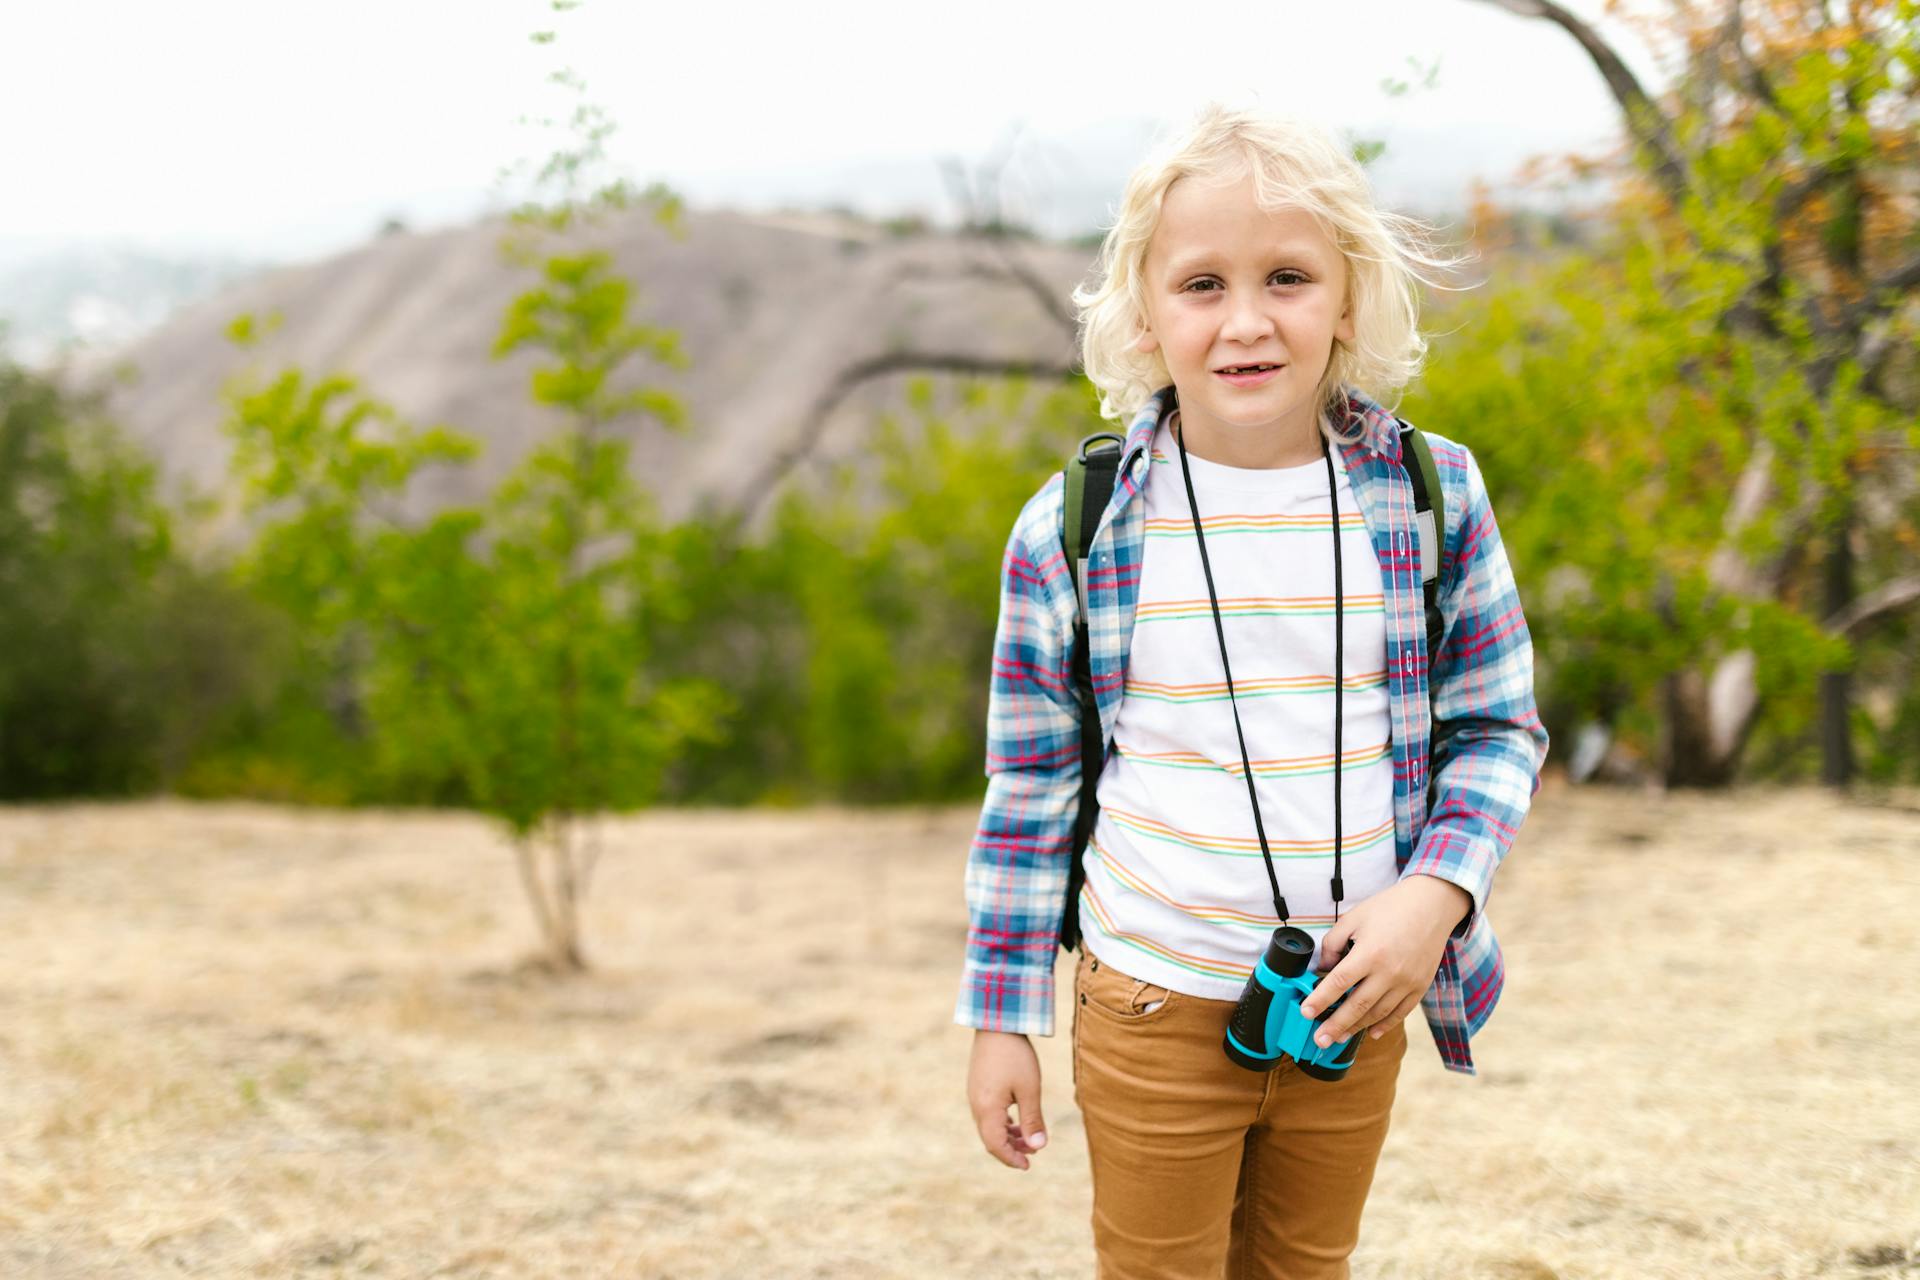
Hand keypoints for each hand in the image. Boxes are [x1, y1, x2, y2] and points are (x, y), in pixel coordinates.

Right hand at [967, 1030, 1047, 1170]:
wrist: (996, 1022)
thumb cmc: (1015, 1056)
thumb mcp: (1030, 1089)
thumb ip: (1033, 1120)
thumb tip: (1038, 1147)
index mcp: (987, 1109)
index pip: (995, 1145)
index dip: (1011, 1159)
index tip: (1028, 1166)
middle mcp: (976, 1104)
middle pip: (990, 1138)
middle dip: (1011, 1149)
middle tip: (1032, 1153)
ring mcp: (974, 1094)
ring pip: (988, 1126)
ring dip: (1007, 1135)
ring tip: (1028, 1137)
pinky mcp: (977, 1085)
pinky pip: (987, 1113)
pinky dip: (1002, 1122)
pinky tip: (1016, 1118)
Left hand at [1297, 875, 1469, 1046]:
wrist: (1431, 905)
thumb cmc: (1390, 908)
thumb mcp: (1354, 918)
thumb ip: (1333, 943)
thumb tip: (1323, 968)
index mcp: (1369, 953)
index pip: (1338, 982)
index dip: (1320, 1000)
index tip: (1305, 1012)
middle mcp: (1389, 972)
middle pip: (1357, 1005)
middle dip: (1335, 1025)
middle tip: (1319, 1040)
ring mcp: (1407, 982)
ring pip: (1378, 1013)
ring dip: (1356, 1028)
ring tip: (1338, 1037)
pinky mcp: (1420, 986)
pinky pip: (1401, 1012)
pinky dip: (1385, 1025)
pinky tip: (1370, 1032)